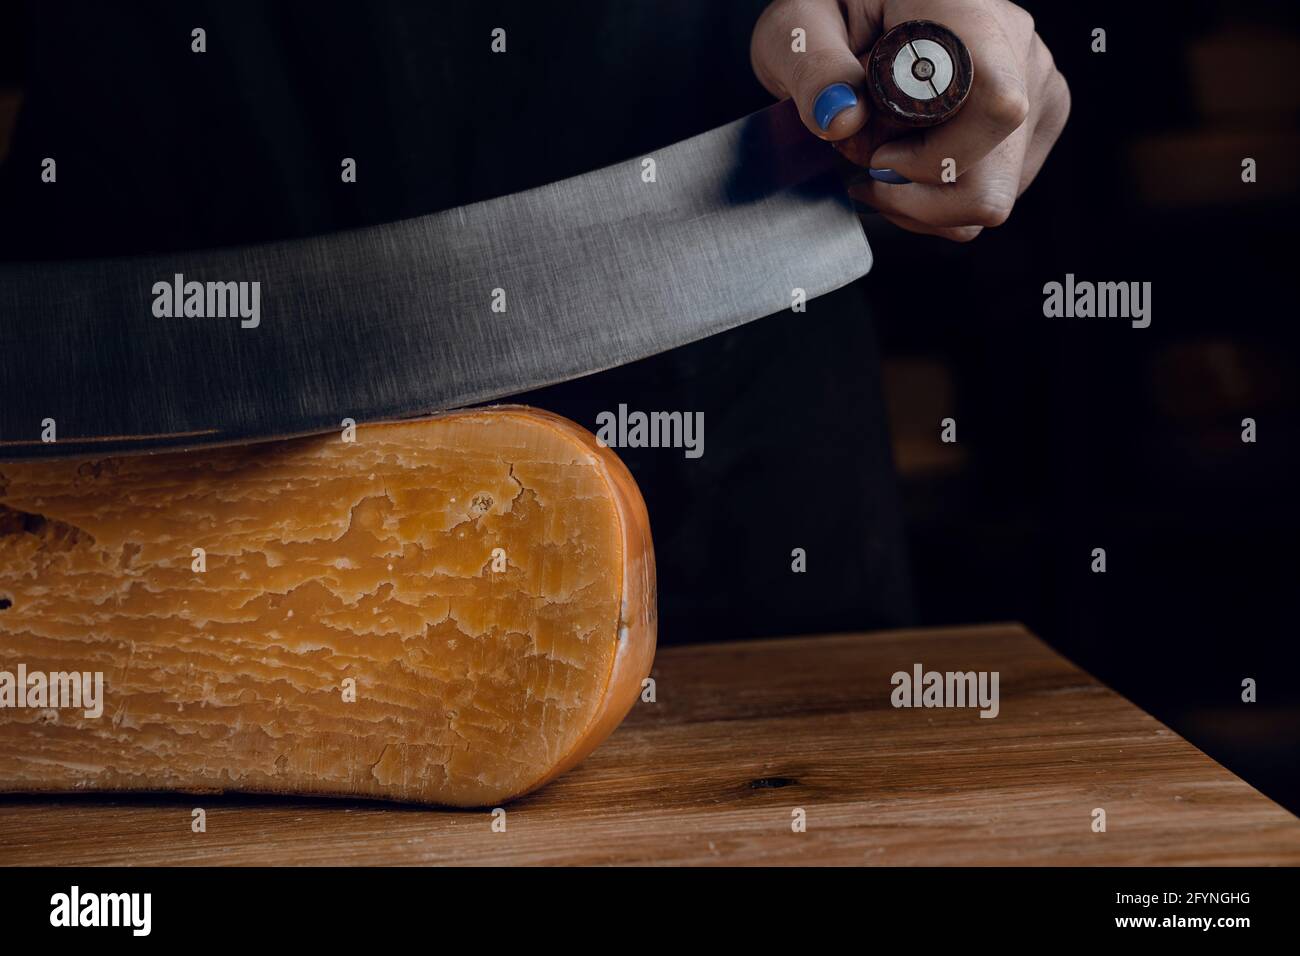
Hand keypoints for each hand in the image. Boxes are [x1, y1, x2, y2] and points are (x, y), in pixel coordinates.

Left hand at [751, 0, 1069, 240]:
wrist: (857, 9)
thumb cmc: (830, 11)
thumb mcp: (798, 27)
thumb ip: (812, 68)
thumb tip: (841, 118)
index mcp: (967, 11)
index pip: (995, 108)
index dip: (932, 158)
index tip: (876, 153)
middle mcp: (1016, 46)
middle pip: (992, 178)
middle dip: (915, 195)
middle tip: (865, 162)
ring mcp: (1034, 85)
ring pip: (991, 196)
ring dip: (921, 201)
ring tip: (879, 156)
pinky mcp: (1034, 120)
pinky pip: (992, 193)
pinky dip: (938, 199)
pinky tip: (904, 160)